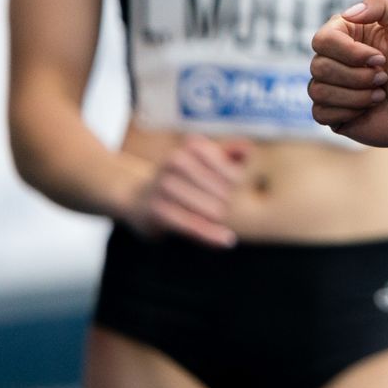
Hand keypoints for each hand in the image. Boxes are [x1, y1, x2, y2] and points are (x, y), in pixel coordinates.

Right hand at [124, 135, 248, 246]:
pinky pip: (192, 225)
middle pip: (225, 193)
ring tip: (218, 220)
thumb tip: (248, 149)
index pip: (234, 173)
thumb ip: (229, 155)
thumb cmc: (183, 179)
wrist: (139, 198)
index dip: (240, 187)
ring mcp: (165, 185)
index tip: (236, 191)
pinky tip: (227, 240)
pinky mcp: (158, 210)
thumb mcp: (203, 162)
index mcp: (192, 147)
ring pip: (212, 210)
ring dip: (219, 220)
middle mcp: (177, 162)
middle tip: (224, 208)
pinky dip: (211, 234)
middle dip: (229, 204)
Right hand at [309, 0, 387, 147]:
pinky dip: (349, 113)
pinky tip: (368, 109)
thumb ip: (382, 3)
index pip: (323, 40)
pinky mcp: (331, 112)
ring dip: (358, 96)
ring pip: (319, 91)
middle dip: (359, 77)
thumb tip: (348, 13)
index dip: (351, 53)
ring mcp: (330, 86)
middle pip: (319, 66)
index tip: (382, 58)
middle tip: (384, 78)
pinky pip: (320, 113)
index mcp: (345, 34)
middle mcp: (332, 58)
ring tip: (380, 94)